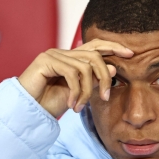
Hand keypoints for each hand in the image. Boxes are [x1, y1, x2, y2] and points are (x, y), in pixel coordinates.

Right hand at [18, 39, 133, 117]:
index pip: (95, 46)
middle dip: (104, 77)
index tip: (130, 53)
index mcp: (70, 58)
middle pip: (94, 56)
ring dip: (88, 91)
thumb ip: (93, 81)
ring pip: (84, 67)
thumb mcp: (78, 94)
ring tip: (81, 107)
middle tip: (107, 97)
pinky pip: (72, 73)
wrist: (28, 112)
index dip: (113, 46)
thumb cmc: (50, 104)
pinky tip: (72, 105)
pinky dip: (76, 91)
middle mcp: (62, 52)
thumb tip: (113, 69)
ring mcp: (53, 54)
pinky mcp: (46, 61)